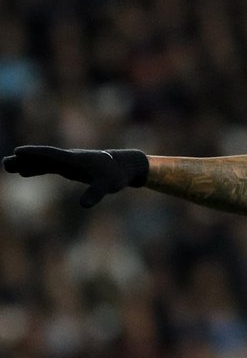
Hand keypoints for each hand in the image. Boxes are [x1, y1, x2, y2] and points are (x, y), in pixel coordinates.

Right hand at [3, 145, 148, 206]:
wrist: (124, 167)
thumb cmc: (116, 175)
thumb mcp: (108, 186)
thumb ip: (96, 194)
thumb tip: (83, 206)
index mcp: (74, 159)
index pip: (51, 154)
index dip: (35, 153)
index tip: (18, 151)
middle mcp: (68, 158)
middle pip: (42, 158)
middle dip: (24, 160)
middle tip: (5, 163)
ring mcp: (68, 163)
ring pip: (43, 162)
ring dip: (26, 164)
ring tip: (7, 166)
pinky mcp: (70, 168)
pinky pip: (49, 167)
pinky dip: (37, 169)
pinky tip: (25, 172)